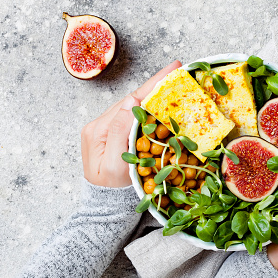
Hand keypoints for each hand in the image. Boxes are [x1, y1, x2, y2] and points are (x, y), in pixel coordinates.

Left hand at [81, 60, 181, 186]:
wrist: (105, 208)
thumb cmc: (111, 192)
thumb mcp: (114, 164)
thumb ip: (120, 131)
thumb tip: (132, 102)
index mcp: (98, 130)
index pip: (130, 102)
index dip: (152, 85)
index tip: (172, 69)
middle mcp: (100, 125)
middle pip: (132, 100)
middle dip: (155, 86)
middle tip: (178, 71)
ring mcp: (106, 130)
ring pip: (133, 108)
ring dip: (152, 96)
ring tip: (173, 83)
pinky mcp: (113, 136)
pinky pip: (133, 118)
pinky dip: (149, 109)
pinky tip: (161, 104)